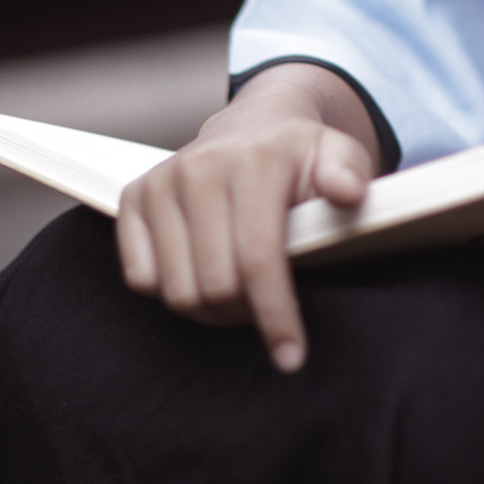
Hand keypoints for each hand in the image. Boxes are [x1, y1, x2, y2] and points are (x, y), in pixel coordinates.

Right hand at [116, 65, 372, 372]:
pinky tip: (204, 278)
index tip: (291, 357)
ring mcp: (160, 184)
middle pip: (216, 285)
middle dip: (247, 315)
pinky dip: (173, 294)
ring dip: (212, 313)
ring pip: (177, 291)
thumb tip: (348, 192)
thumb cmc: (300, 155)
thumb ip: (350, 172)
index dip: (275, 316)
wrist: (254, 125)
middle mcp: (198, 169)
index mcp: (254, 161)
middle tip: (267, 314)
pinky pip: (141, 279)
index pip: (258, 260)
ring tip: (241, 299)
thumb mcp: (339, 155)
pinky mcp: (133, 199)